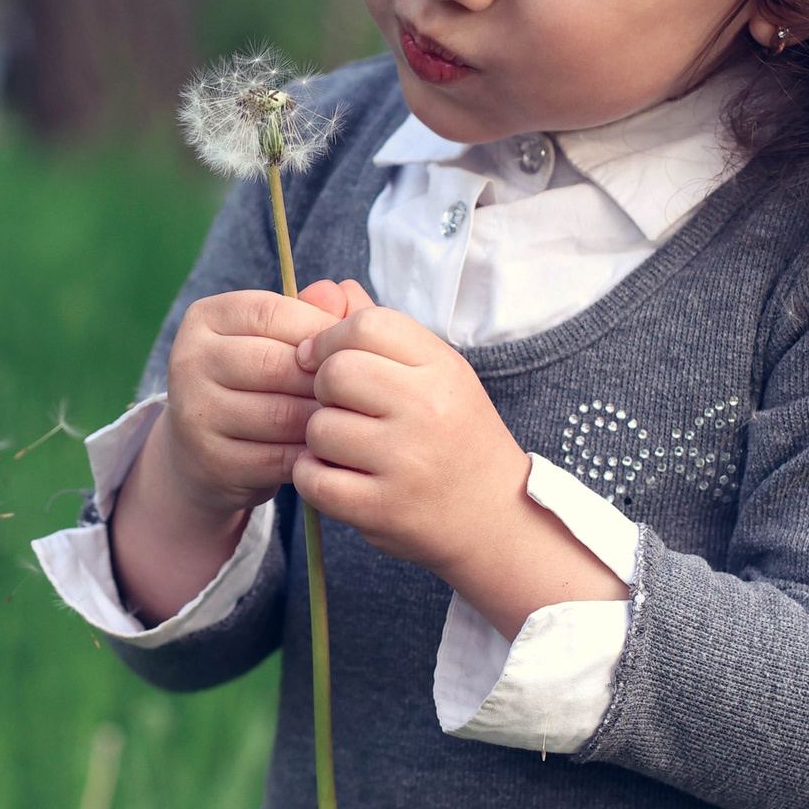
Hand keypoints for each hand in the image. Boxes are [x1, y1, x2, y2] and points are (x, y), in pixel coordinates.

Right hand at [153, 280, 358, 519]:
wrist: (206, 453)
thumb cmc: (257, 383)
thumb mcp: (278, 340)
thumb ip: (315, 312)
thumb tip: (345, 293)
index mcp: (205, 317)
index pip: (273, 312)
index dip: (321, 329)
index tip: (351, 349)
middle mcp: (189, 360)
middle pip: (276, 364)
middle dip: (325, 380)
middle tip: (357, 391)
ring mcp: (195, 412)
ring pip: (281, 414)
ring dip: (323, 419)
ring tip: (347, 419)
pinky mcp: (211, 461)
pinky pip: (279, 457)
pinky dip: (311, 455)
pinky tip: (327, 450)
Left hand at [290, 283, 529, 573]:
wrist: (496, 518)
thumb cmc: (455, 437)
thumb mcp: (434, 374)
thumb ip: (378, 329)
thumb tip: (319, 289)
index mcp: (443, 368)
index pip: (366, 325)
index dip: (331, 338)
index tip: (325, 359)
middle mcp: (428, 410)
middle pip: (335, 373)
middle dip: (322, 389)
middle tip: (342, 408)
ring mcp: (406, 462)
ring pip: (318, 428)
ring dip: (319, 439)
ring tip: (348, 448)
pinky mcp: (382, 508)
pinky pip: (312, 478)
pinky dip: (313, 477)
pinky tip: (339, 476)